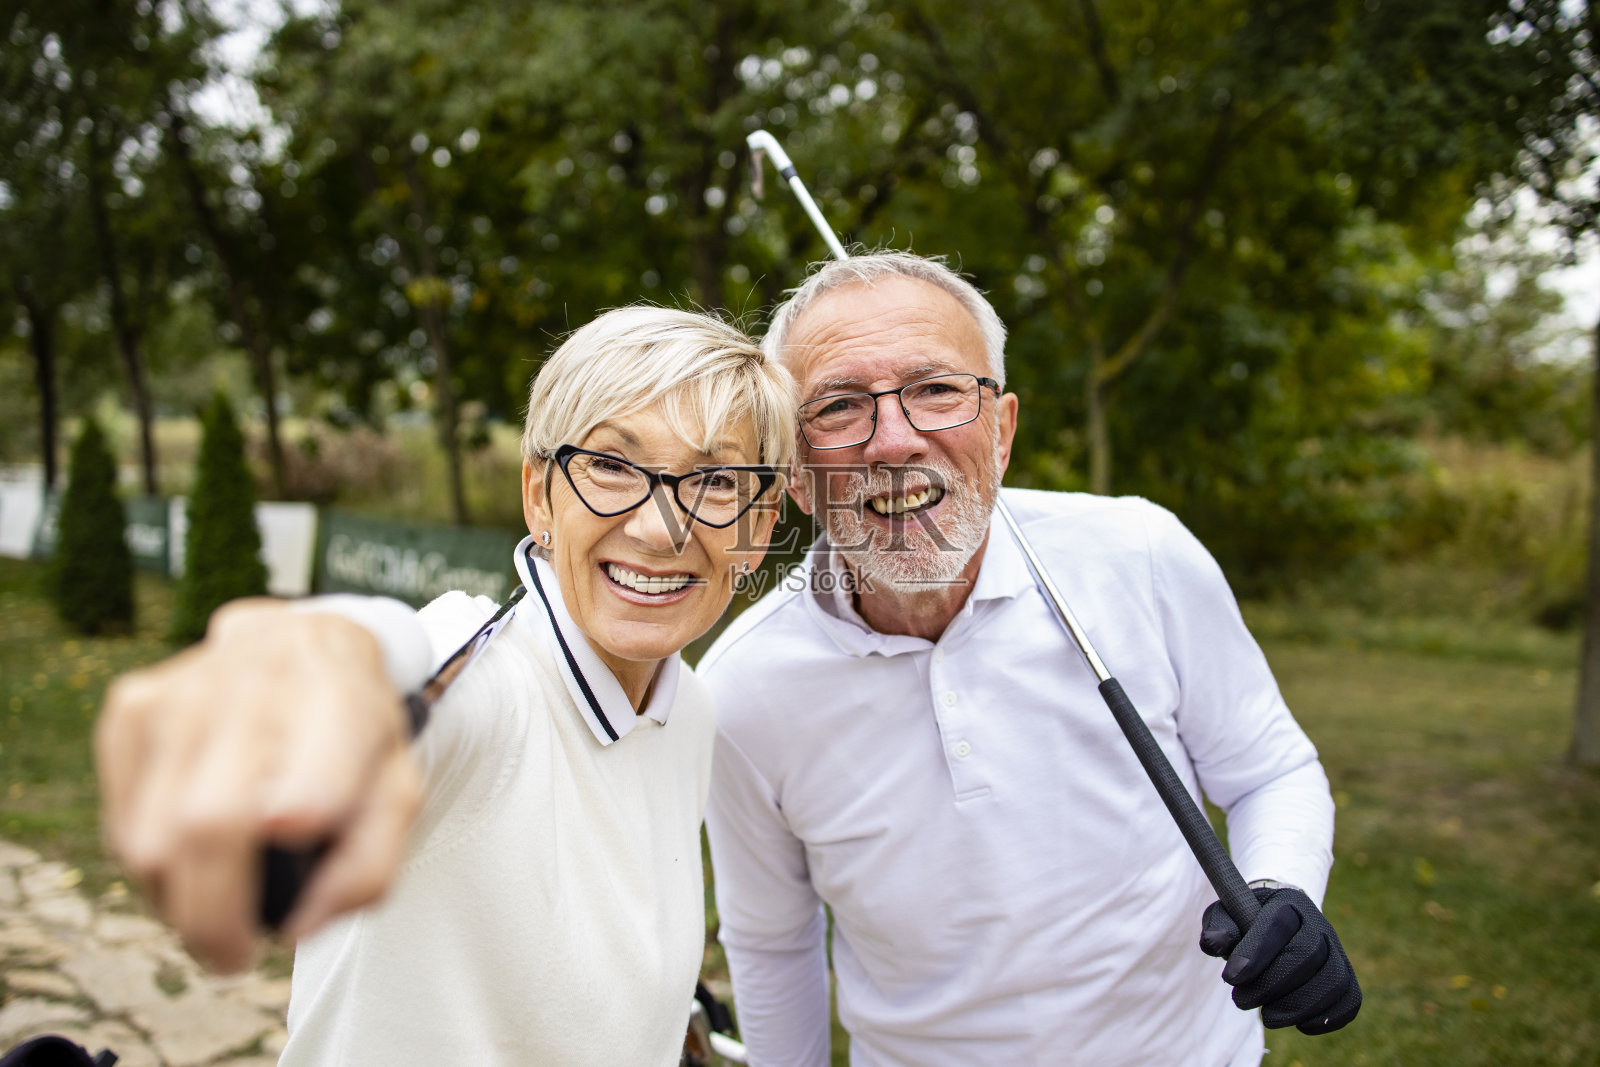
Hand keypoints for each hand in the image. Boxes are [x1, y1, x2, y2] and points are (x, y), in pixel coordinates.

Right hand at [96, 600, 422, 972]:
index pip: (310, 782)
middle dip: (213, 917)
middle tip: (230, 954)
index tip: (293, 850)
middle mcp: (258, 688)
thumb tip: (296, 926)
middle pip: (208, 827)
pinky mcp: (133, 707)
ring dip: (176, 898)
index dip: (297, 823)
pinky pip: (122, 823)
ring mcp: (184, 693)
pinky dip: (152, 862)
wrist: (306, 640)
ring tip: (216, 899)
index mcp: (339, 703)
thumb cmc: (357, 737)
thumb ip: (369, 870)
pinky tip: (190, 848)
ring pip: (151, 841)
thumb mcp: (397, 793)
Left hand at [1198, 885, 1360, 1034]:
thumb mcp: (1226, 916)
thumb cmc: (1247, 923)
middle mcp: (1318, 924)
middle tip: (1241, 1001)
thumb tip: (1215, 943)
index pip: (1278, 924)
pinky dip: (1327, 1018)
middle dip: (1272, 984)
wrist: (1279, 923)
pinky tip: (1299, 1024)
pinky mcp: (1347, 978)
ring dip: (1298, 1007)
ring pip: (1333, 980)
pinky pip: (1350, 1000)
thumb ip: (1218, 927)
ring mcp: (1337, 951)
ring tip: (1267, 1016)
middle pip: (1307, 953)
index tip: (1231, 978)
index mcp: (1287, 904)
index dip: (1256, 953)